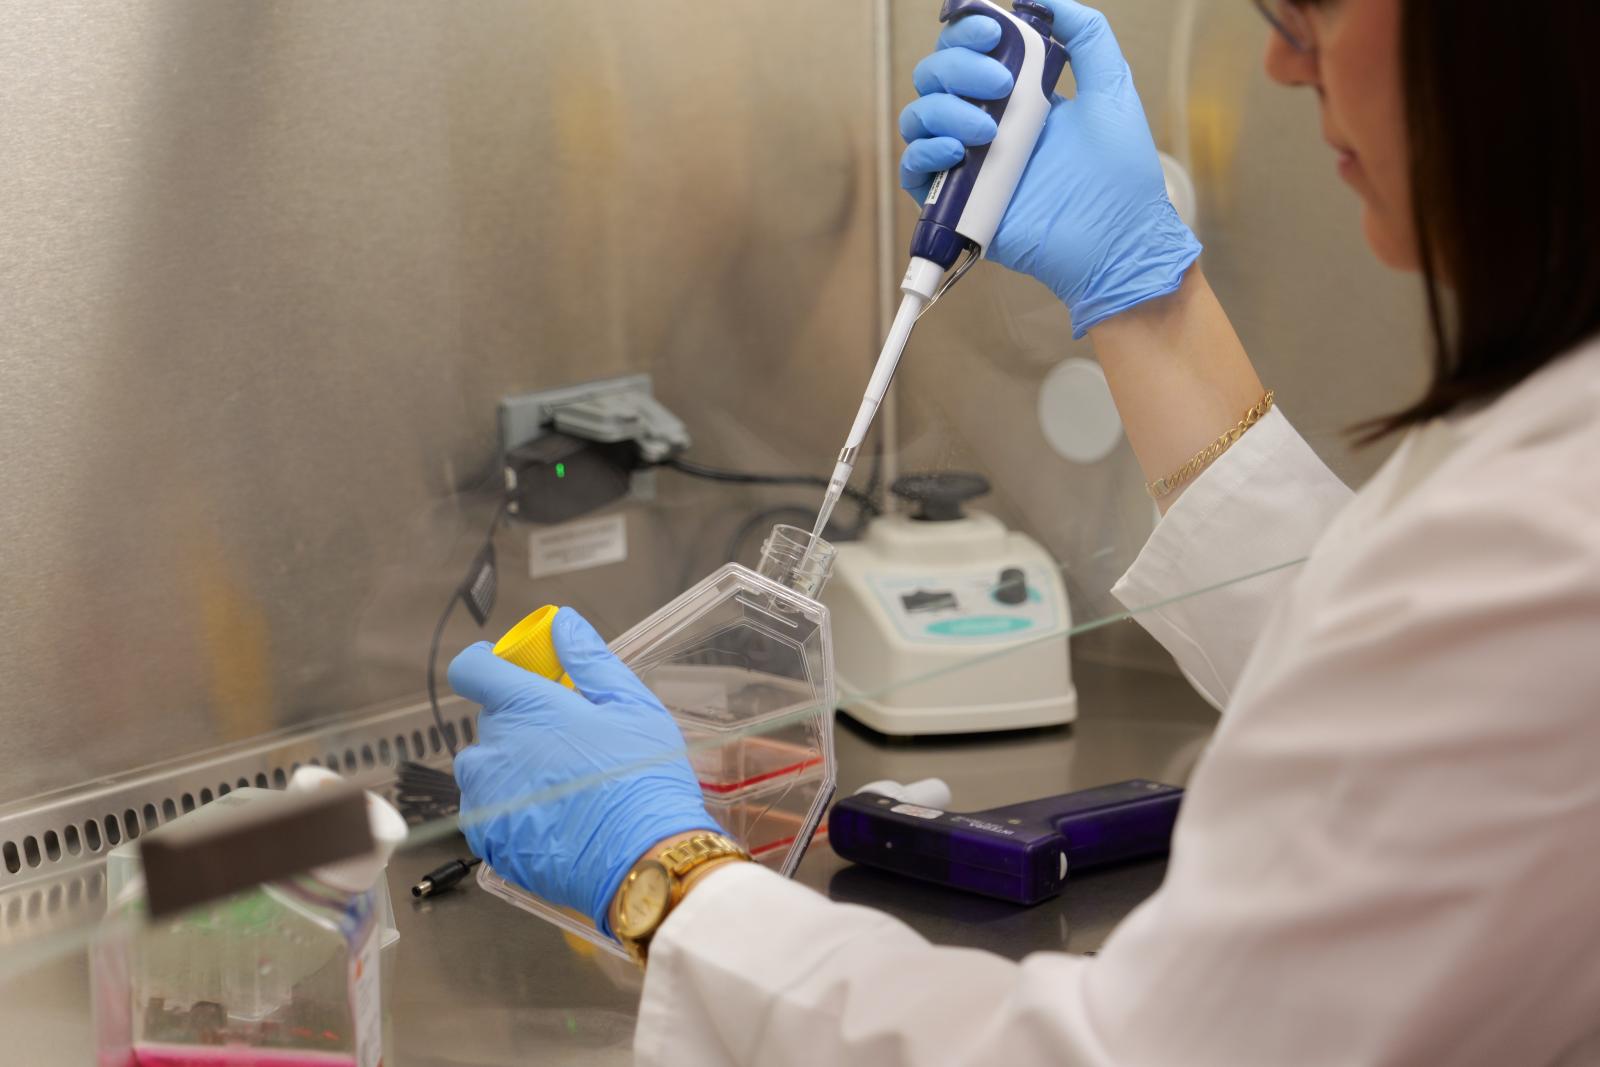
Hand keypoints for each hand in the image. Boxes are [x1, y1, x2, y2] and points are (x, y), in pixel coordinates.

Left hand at [449, 608, 720, 934]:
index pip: (472, 669)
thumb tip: (563, 623)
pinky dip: (510, 808)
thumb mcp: (632, 705)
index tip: (506, 668)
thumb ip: (590, 659)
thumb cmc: (643, 779)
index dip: (486, 663)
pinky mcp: (489, 840)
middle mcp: (493, 750)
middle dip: (518, 721)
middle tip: (565, 737)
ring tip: (559, 783)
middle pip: (488, 722)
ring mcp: (486, 798)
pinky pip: (488, 810)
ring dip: (509, 766)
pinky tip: (552, 817)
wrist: (642, 862)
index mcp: (525, 708)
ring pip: (484, 769)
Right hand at [899, 0, 1201, 336]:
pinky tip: (957, 151)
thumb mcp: (1111, 88)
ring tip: (990, 129)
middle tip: (1002, 82)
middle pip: (936, 75)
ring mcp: (968, 162)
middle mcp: (986, 123)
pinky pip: (913, 168)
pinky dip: (925, 151)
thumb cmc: (1120, 176)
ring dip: (945, 109)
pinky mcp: (956, 202)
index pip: (969, 50)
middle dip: (959, 67)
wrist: (1115, 240)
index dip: (969, 32)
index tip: (994, 32)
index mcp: (1018, 95)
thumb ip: (1087, 35)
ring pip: (918, 116)